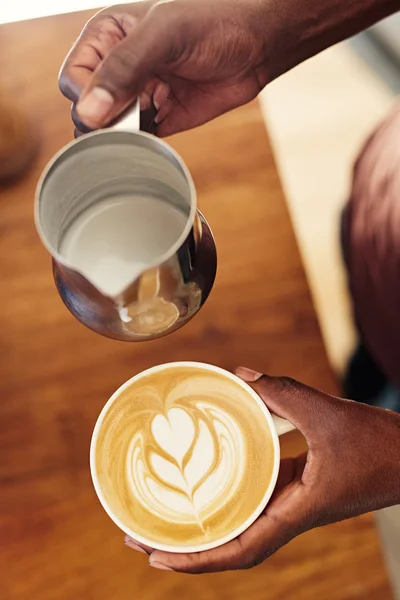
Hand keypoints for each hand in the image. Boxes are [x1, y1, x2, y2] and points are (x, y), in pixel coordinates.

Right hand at [59, 0, 269, 136]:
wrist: (257, 47)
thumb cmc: (214, 24)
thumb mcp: (164, 36)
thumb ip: (124, 69)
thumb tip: (88, 113)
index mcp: (106, 37)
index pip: (73, 79)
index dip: (87, 97)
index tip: (115, 104)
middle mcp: (117, 68)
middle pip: (89, 109)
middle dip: (109, 118)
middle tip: (142, 108)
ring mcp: (137, 95)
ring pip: (111, 130)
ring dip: (127, 133)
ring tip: (157, 110)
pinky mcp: (159, 119)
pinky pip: (138, 140)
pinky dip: (144, 143)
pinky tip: (162, 126)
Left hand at [125, 367, 399, 572]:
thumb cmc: (381, 446)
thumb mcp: (330, 414)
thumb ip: (285, 392)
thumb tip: (241, 376)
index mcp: (296, 511)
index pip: (239, 549)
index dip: (196, 559)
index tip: (155, 556)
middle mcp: (290, 514)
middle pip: (230, 543)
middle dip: (186, 546)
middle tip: (140, 534)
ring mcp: (295, 502)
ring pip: (242, 523)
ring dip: (204, 522)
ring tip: (165, 509)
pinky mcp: (301, 487)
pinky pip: (258, 496)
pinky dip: (232, 493)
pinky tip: (216, 471)